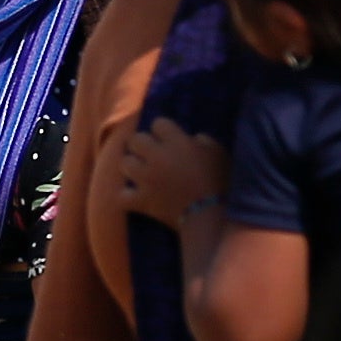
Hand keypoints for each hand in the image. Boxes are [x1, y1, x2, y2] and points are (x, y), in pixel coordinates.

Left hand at [114, 112, 224, 229]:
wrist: (210, 216)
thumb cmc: (219, 182)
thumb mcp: (218, 153)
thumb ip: (202, 140)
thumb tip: (191, 139)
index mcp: (176, 142)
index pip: (158, 123)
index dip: (163, 131)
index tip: (170, 139)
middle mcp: (157, 156)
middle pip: (135, 139)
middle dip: (142, 145)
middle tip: (151, 154)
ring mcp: (146, 179)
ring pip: (124, 163)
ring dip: (132, 166)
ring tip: (140, 172)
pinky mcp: (141, 200)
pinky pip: (121, 196)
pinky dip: (126, 196)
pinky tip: (132, 196)